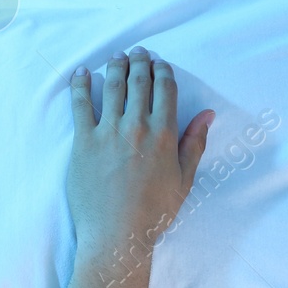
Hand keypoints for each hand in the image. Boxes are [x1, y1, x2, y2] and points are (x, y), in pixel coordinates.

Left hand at [67, 47, 213, 256]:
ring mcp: (108, 132)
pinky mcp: (83, 141)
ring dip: (115, 66)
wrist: (117, 235)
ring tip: (116, 57)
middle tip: (138, 52)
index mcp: (164, 135)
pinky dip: (80, 85)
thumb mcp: (184, 180)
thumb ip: (195, 143)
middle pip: (139, 81)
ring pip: (112, 86)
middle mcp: (137, 127)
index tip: (160, 63)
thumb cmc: (154, 212)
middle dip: (140, 61)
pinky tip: (82, 73)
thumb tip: (207, 115)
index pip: (165, 89)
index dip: (163, 71)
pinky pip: (80, 104)